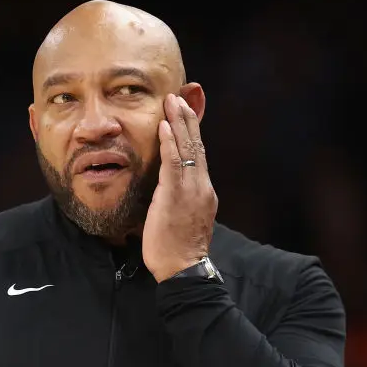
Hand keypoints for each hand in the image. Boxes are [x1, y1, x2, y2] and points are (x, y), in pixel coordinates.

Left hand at [142, 93, 218, 281]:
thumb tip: (167, 190)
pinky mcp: (176, 196)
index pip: (199, 155)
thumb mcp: (181, 218)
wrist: (183, 269)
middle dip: (188, 120)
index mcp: (203, 191)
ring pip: (188, 149)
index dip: (193, 133)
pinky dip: (169, 142)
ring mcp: (191, 190)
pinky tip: (164, 126)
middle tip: (178, 97)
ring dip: (178, 123)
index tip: (185, 113)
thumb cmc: (176, 250)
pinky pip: (174, 163)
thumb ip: (177, 200)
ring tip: (171, 102)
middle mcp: (201, 186)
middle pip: (197, 145)